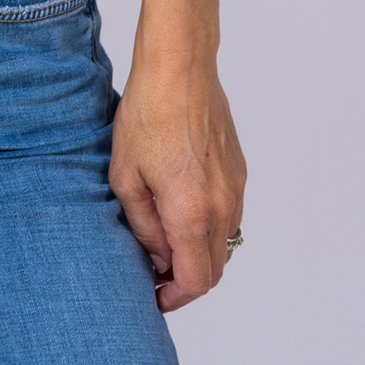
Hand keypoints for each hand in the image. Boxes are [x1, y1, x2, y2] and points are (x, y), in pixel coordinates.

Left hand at [109, 22, 246, 312]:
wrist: (180, 66)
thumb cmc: (148, 113)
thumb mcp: (126, 175)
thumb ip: (143, 226)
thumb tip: (156, 256)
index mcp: (192, 213)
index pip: (195, 280)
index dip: (174, 298)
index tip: (154, 296)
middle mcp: (223, 206)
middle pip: (215, 269)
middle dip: (186, 281)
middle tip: (155, 274)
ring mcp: (236, 188)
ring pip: (225, 243)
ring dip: (200, 254)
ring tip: (165, 242)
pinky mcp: (239, 170)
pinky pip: (230, 215)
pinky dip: (210, 227)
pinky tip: (181, 208)